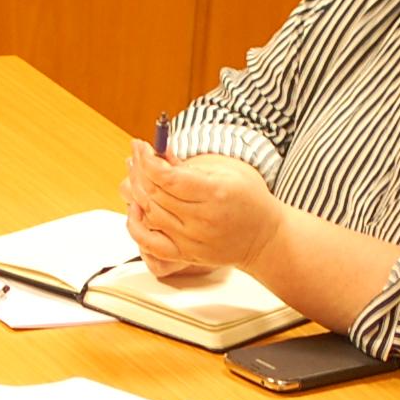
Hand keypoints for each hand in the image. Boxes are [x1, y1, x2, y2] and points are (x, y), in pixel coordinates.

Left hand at [123, 143, 281, 271]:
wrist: (264, 238)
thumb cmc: (249, 199)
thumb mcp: (227, 171)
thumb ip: (190, 164)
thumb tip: (158, 151)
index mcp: (215, 193)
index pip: (168, 177)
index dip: (148, 160)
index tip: (140, 146)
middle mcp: (202, 219)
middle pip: (155, 194)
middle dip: (139, 170)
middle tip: (136, 155)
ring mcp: (192, 240)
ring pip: (150, 214)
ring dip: (136, 192)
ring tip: (135, 175)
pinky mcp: (186, 254)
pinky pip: (150, 244)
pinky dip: (136, 227)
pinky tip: (135, 209)